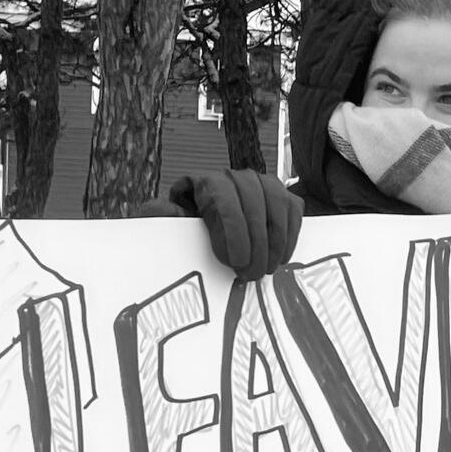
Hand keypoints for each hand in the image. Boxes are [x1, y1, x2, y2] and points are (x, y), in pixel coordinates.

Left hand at [167, 170, 302, 280]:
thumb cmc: (183, 233)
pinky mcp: (280, 196)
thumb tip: (171, 210)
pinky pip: (293, 207)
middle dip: (257, 240)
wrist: (199, 236)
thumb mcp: (162, 225)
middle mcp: (233, 177)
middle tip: (253, 274)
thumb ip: (157, 216)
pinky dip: (291, 233)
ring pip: (276, 200)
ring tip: (268, 268)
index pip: (223, 197)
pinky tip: (282, 258)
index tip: (236, 261)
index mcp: (204, 182)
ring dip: (276, 238)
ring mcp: (260, 184)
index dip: (234, 229)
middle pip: (253, 198)